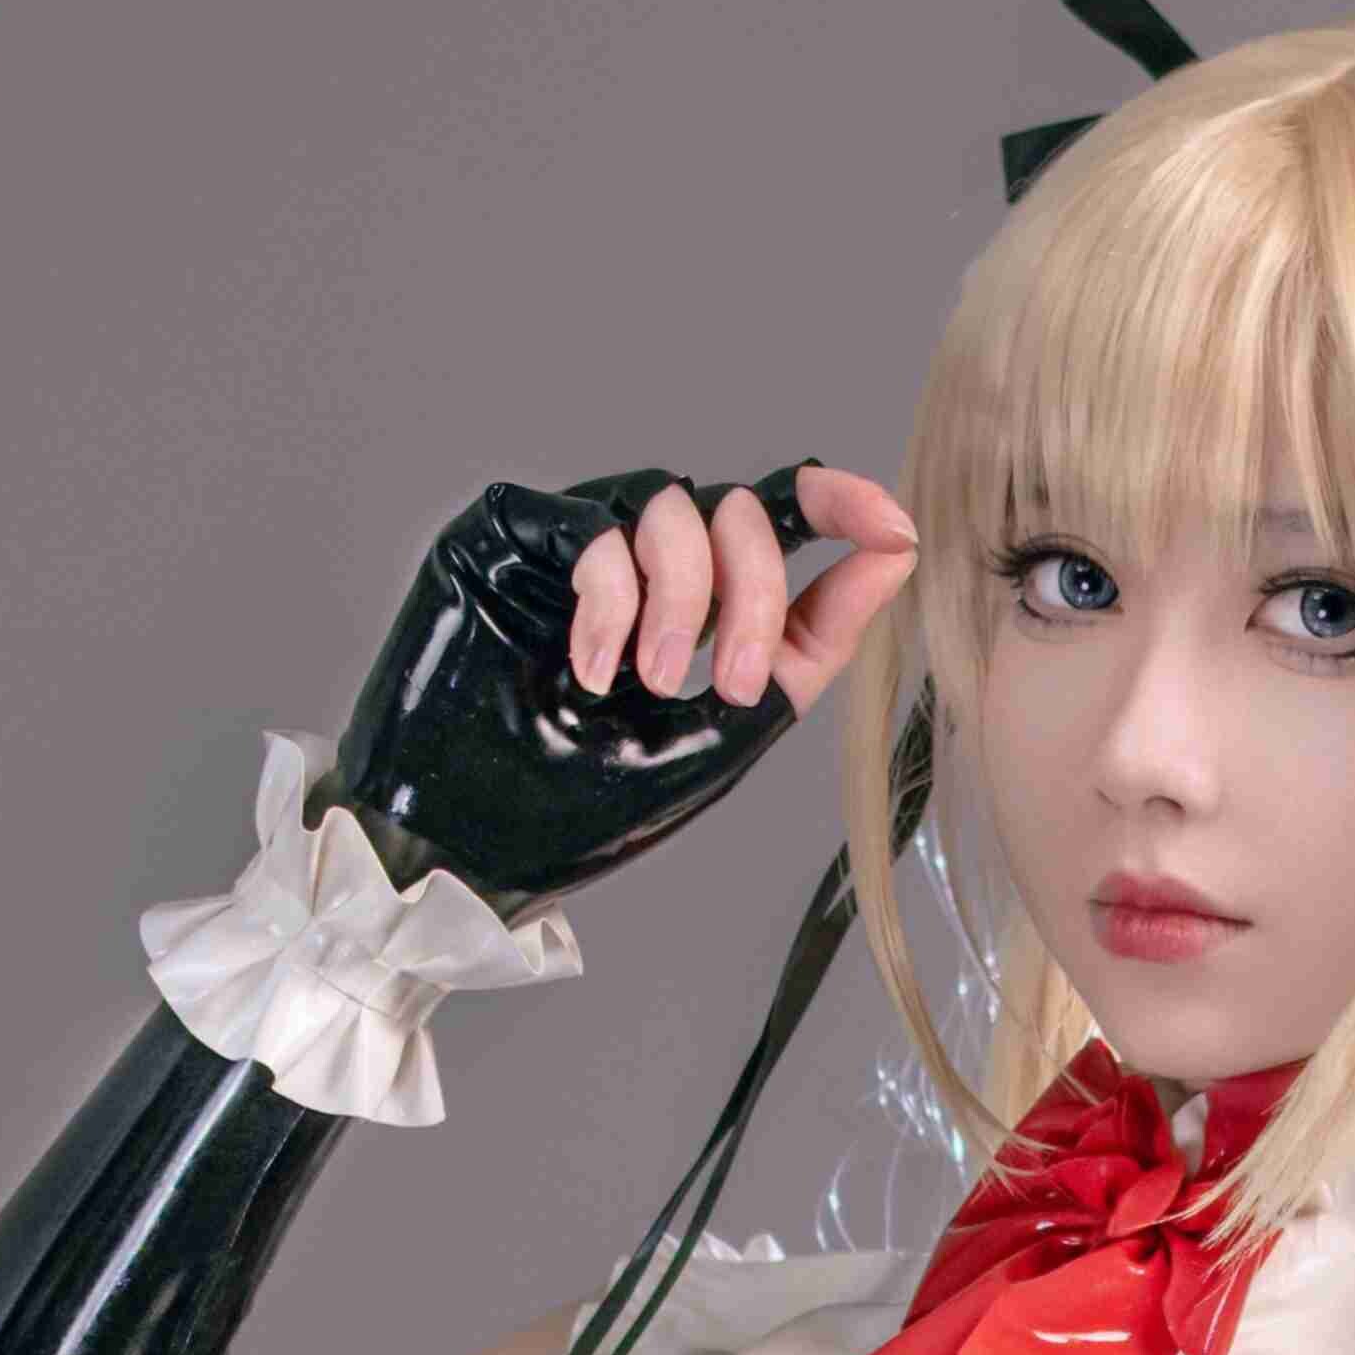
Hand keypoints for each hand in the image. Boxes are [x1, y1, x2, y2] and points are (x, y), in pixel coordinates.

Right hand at [319, 460, 916, 918]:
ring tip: (647, 685)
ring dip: (680, 596)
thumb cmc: (577, 814)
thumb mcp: (725, 735)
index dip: (838, 506)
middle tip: (734, 682)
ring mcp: (569, 544)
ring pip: (668, 503)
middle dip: (754, 590)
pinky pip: (587, 524)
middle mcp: (636, 563)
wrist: (462, 852)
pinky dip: (610, 598)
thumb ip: (805, 650)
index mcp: (692, 606)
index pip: (775, 521)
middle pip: (735, 508)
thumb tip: (892, 557)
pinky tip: (590, 672)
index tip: (889, 529)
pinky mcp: (504, 537)